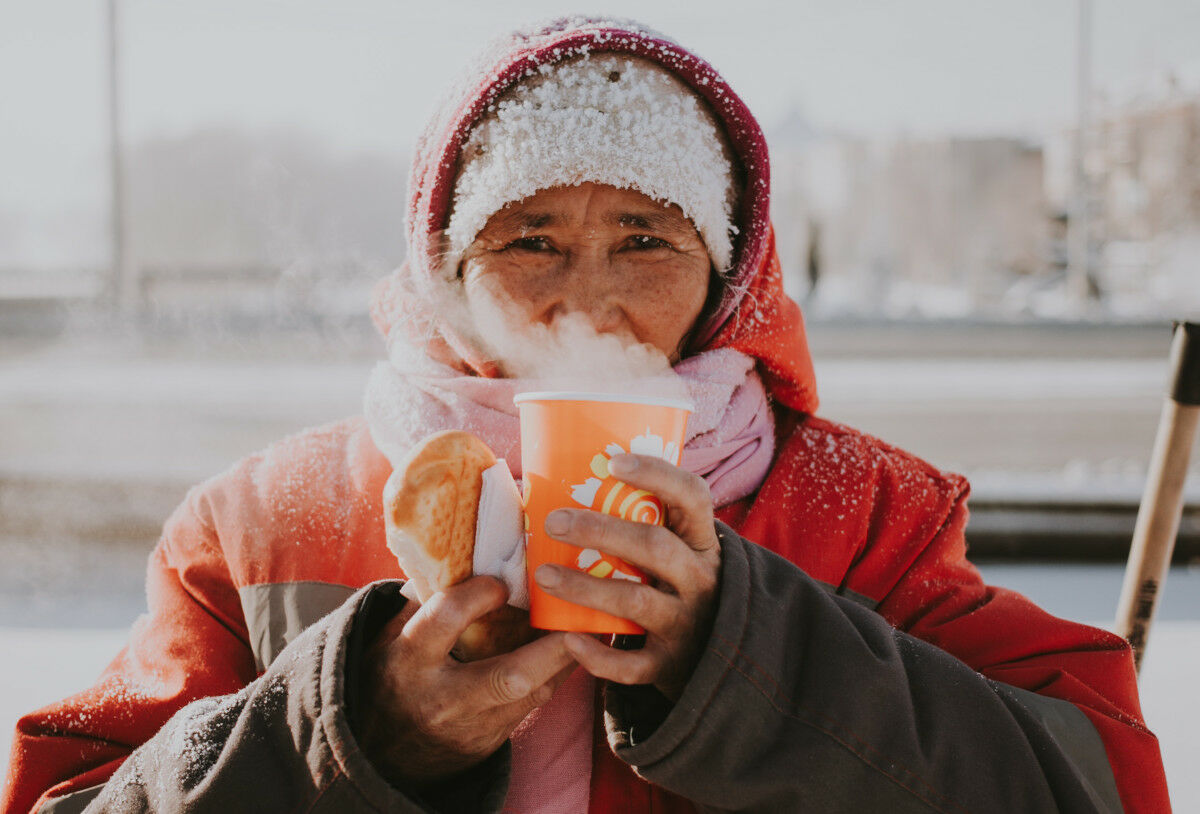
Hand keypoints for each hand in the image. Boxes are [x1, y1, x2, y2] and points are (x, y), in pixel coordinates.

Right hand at [358, 576, 575, 784]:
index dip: (475, 595)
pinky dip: (561, 670)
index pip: (444, 621)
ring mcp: (475, 723)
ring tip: (590, 619)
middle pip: (506, 676)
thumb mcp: (389, 637)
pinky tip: (578, 643)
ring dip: (568, 655)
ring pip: (534, 694)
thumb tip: (461, 553)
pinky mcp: (497, 736)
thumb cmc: (392, 678)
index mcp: (410, 660)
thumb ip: (422, 599)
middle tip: (575, 613)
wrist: (386, 755)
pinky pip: (538, 702)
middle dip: (548, 647)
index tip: (499, 581)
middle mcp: (445, 696)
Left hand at [534, 453, 720, 700]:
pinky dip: (598, 655)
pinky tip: (569, 637)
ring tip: (543, 574)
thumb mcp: (679, 549)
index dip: (657, 474)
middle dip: (601, 531)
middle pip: (655, 547)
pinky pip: (632, 665)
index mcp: (701, 541)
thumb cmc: (675, 585)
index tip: (614, 461)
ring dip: (586, 588)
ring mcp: (686, 623)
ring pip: (636, 603)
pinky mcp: (668, 665)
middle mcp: (700, 579)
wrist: (711, 656)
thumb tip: (569, 477)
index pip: (693, 496)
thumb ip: (645, 522)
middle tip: (554, 521)